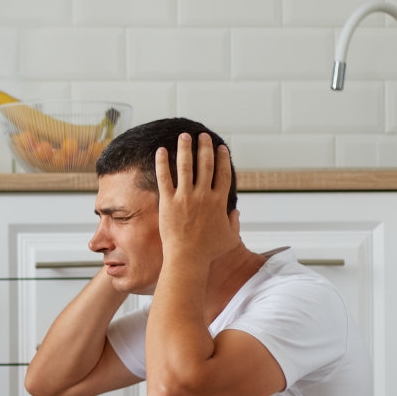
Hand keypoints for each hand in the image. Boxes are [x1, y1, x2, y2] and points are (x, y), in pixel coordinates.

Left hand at [155, 132, 237, 264]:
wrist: (187, 259)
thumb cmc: (208, 252)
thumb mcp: (230, 238)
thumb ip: (235, 223)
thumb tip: (236, 213)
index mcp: (219, 202)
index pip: (223, 173)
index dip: (223, 158)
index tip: (221, 148)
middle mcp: (204, 195)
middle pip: (206, 164)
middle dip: (205, 147)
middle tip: (202, 136)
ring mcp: (185, 197)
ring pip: (186, 166)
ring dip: (185, 148)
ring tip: (184, 136)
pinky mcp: (168, 202)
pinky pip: (164, 178)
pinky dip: (162, 163)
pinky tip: (160, 151)